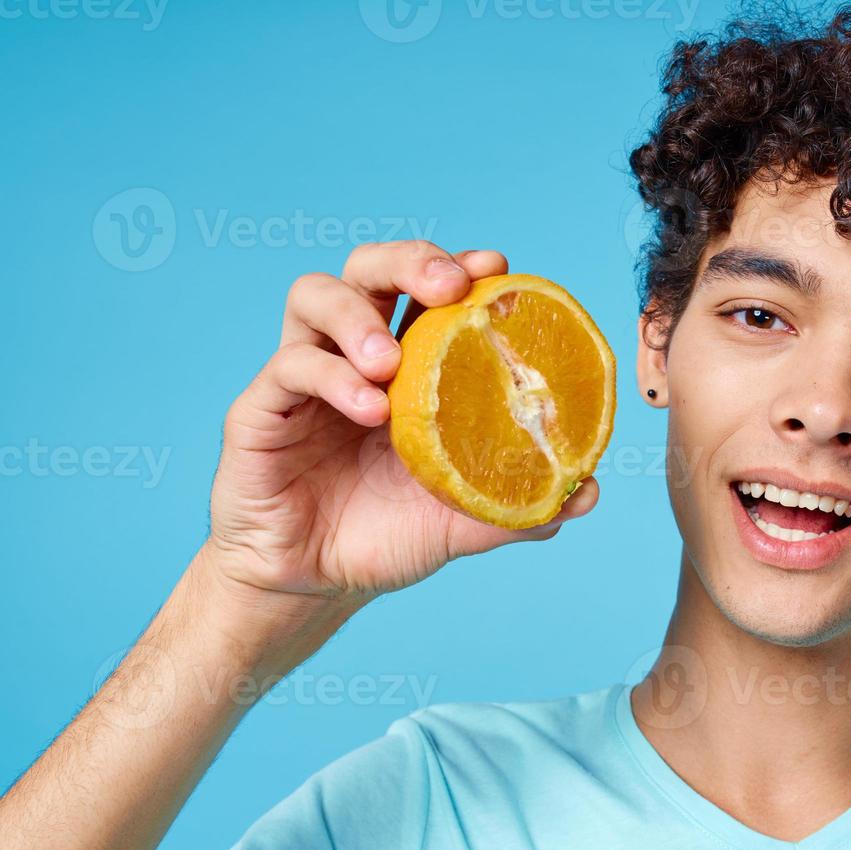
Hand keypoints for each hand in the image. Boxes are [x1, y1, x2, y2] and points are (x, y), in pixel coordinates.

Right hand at [206, 241, 598, 604]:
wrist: (315, 586)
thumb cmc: (387, 535)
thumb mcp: (462, 521)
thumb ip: (519, 504)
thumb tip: (587, 493)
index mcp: (409, 364)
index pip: (429, 290)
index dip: (460, 267)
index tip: (497, 268)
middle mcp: (355, 354)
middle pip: (370, 267)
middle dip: (410, 259)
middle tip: (447, 286)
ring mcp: (305, 376)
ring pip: (315, 295)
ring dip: (359, 315)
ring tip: (391, 362)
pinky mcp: (260, 409)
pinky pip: (289, 366)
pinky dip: (332, 377)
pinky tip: (368, 409)